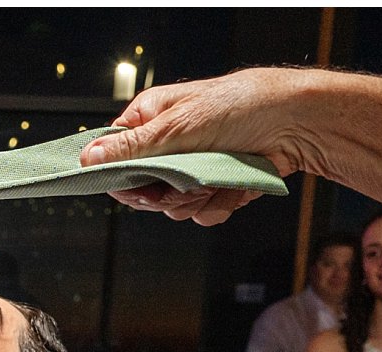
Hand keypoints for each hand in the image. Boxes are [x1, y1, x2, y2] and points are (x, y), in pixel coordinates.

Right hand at [79, 68, 331, 224]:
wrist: (294, 123)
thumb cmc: (240, 106)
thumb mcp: (175, 127)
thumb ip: (130, 148)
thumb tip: (87, 158)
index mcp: (151, 121)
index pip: (116, 158)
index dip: (122, 179)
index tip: (134, 189)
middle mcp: (169, 147)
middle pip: (142, 192)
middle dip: (165, 194)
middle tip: (183, 183)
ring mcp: (193, 169)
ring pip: (172, 208)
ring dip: (194, 201)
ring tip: (215, 179)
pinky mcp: (215, 187)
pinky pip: (201, 214)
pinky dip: (217, 205)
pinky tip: (231, 186)